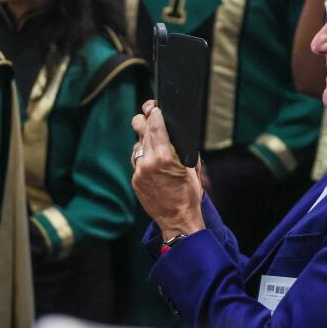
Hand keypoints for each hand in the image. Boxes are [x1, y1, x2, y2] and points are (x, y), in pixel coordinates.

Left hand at [132, 100, 204, 241]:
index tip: (155, 107)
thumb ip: (182, 149)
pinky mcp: (135, 180)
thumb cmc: (189, 194)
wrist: (177, 219)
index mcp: (166, 156)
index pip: (156, 126)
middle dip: (146, 120)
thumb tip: (176, 134)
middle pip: (142, 131)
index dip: (154, 113)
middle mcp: (149, 162)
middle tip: (149, 113)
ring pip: (137, 145)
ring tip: (152, 138)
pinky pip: (136, 161)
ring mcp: (139, 171)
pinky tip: (150, 158)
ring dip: (143, 139)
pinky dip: (142, 156)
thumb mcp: (192, 168)